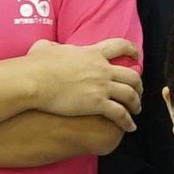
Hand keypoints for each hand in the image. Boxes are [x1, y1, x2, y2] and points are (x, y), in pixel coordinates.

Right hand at [27, 36, 143, 127]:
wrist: (34, 81)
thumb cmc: (35, 65)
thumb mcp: (44, 48)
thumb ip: (51, 46)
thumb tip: (46, 47)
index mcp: (92, 53)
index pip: (120, 46)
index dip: (132, 50)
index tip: (136, 55)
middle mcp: (102, 68)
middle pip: (132, 74)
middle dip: (138, 84)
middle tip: (138, 91)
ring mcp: (101, 86)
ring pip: (130, 94)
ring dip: (136, 103)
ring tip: (136, 110)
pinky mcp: (97, 103)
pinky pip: (120, 113)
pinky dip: (128, 121)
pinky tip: (130, 127)